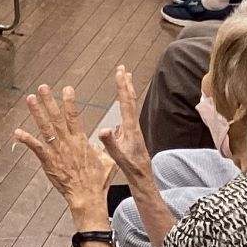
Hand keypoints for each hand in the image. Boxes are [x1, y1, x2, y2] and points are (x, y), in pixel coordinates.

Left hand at [14, 85, 114, 222]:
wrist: (87, 196)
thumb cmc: (97, 181)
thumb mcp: (107, 162)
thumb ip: (103, 149)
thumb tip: (99, 143)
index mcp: (81, 140)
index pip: (74, 116)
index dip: (69, 101)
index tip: (66, 89)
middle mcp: (68, 142)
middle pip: (57, 117)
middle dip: (49, 101)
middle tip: (43, 87)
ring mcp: (57, 151)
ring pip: (45, 128)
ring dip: (37, 112)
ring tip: (30, 99)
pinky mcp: (48, 162)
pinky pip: (36, 148)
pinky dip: (26, 139)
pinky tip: (17, 132)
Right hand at [96, 67, 153, 184]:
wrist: (143, 179)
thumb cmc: (131, 169)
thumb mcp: (119, 158)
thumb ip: (111, 144)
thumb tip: (103, 129)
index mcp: (130, 129)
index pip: (126, 103)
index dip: (122, 87)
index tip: (119, 72)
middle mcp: (133, 126)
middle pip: (130, 100)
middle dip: (126, 83)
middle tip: (123, 68)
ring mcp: (133, 129)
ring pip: (130, 105)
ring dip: (127, 90)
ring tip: (125, 78)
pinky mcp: (131, 134)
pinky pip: (127, 113)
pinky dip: (125, 103)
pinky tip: (122, 105)